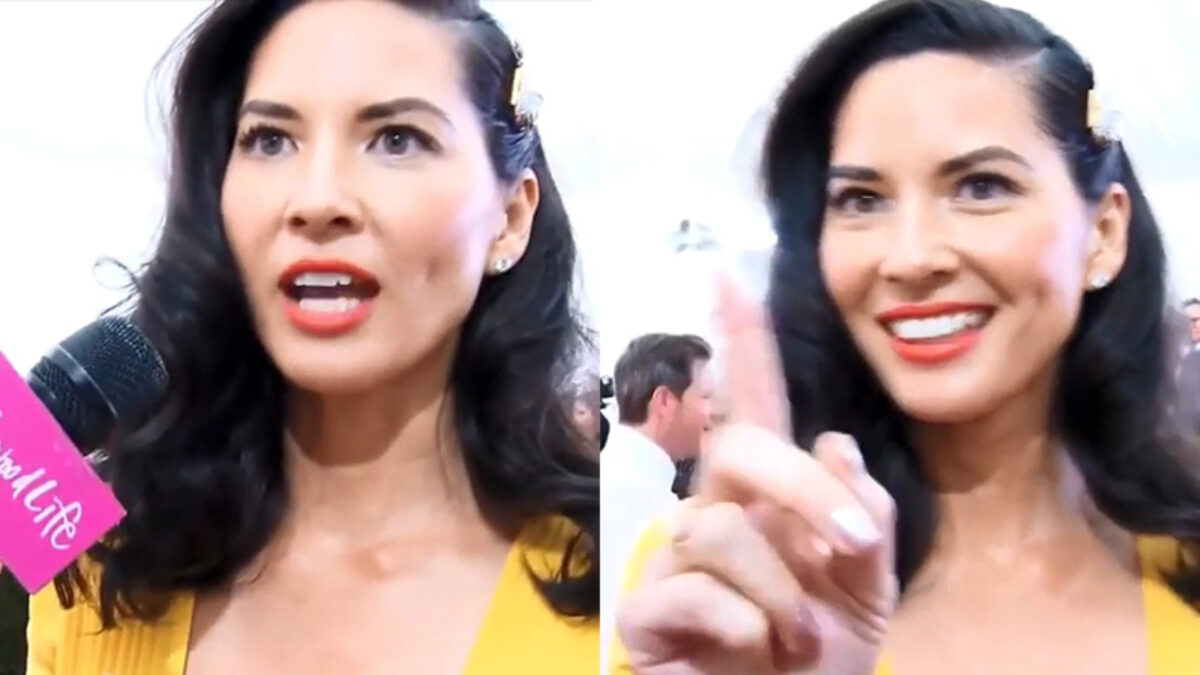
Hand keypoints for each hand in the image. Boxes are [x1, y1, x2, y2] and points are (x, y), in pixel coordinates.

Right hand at [616, 275, 897, 673]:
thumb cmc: (821, 665)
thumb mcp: (868, 593)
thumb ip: (867, 520)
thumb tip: (835, 443)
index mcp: (765, 503)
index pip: (752, 411)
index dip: (741, 346)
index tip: (727, 279)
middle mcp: (712, 515)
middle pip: (738, 450)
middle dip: (805, 491)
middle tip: (854, 550)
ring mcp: (672, 563)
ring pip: (721, 530)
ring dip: (783, 595)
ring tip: (798, 644)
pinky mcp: (641, 615)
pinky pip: (689, 591)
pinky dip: (741, 628)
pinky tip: (751, 654)